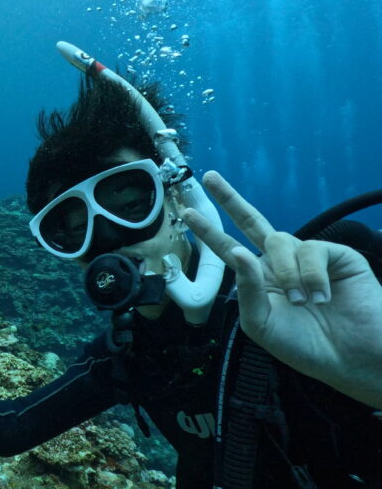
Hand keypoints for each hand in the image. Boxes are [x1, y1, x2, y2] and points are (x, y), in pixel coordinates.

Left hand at [182, 171, 381, 408]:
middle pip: (252, 222)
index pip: (229, 248)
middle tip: (209, 178)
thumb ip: (246, 289)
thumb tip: (237, 251)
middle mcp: (280, 263)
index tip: (187, 211)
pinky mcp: (336, 255)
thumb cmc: (304, 345)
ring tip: (302, 301)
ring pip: (280, 240)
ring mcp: (307, 257)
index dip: (210, 230)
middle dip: (230, 199)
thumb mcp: (261, 323)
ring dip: (286, 273)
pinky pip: (312, 250)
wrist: (351, 358)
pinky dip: (313, 275)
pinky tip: (322, 296)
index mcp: (258, 280)